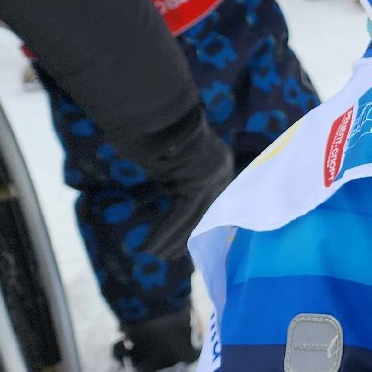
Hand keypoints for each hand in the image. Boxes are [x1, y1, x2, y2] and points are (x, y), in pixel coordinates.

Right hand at [137, 116, 233, 259]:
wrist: (169, 116)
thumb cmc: (170, 133)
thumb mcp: (182, 161)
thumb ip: (184, 180)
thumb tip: (175, 196)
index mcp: (222, 168)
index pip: (214, 204)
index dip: (201, 225)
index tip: (192, 241)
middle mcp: (222, 176)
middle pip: (204, 216)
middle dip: (186, 238)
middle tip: (171, 255)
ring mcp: (212, 181)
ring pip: (191, 220)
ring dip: (172, 240)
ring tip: (157, 255)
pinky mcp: (196, 186)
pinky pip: (179, 216)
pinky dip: (163, 232)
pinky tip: (150, 246)